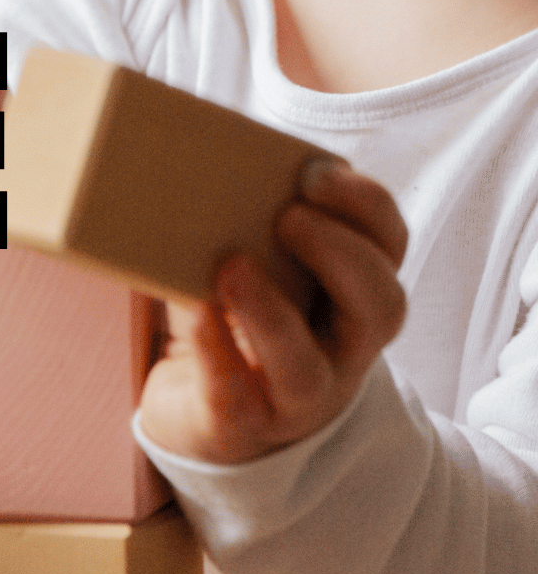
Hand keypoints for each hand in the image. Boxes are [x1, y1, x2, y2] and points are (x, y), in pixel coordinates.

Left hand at [139, 161, 407, 464]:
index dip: (366, 206)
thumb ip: (242, 213)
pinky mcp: (238, 428)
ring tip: (231, 265)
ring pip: (307, 369)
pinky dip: (216, 355)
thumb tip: (185, 146)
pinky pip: (235, 400)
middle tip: (288, 216)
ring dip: (271, 312)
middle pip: (380, 308)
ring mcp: (295, 398)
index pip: (389, 245)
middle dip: (342, 255)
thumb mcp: (252, 257)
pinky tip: (196, 315)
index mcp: (352, 293)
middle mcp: (341, 349)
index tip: (316, 171)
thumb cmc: (235, 313)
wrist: (201, 411)